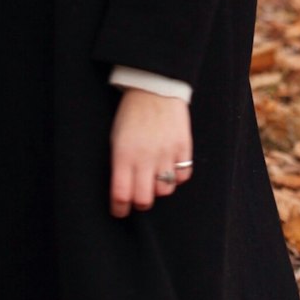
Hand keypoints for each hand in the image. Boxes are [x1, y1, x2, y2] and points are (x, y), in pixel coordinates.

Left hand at [109, 88, 192, 218]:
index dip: (119, 208)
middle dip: (139, 203)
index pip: (121, 194)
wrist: (154, 88)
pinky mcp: (183, 148)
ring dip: (158, 188)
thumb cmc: (131, 114)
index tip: (119, 211)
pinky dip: (177, 177)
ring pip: (165, 191)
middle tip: (138, 198)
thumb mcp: (116, 138)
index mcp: (123, 154)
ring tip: (154, 177)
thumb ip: (120, 164)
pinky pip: (183, 177)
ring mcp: (166, 153)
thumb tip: (123, 190)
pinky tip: (170, 167)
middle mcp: (145, 157)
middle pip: (144, 199)